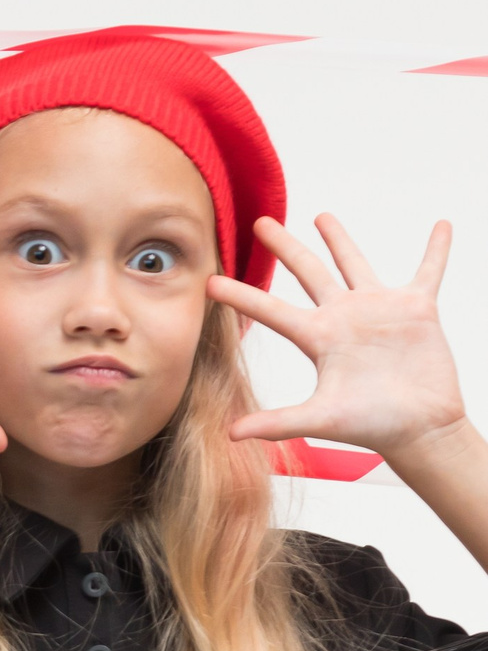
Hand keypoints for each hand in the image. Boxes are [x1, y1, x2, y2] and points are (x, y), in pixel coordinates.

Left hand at [210, 214, 467, 465]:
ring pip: (354, 263)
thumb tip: (230, 434)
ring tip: (321, 216)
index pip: (269, 310)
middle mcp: (343, 317)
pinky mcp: (417, 308)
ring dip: (339, 239)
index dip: (240, 295)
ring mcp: (378, 309)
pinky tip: (441, 226)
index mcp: (318, 337)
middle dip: (284, 246)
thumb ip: (277, 423)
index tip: (209, 281)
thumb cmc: (372, 426)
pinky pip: (428, 271)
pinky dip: (436, 250)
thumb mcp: (320, 420)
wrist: (419, 429)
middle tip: (260, 222)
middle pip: (307, 272)